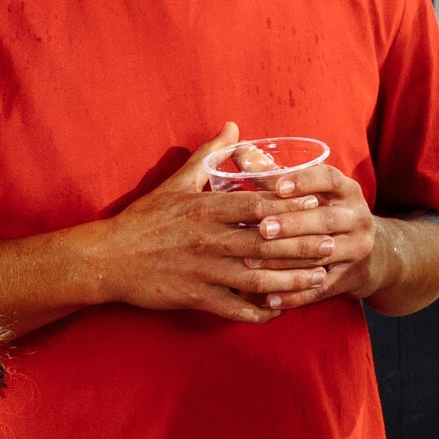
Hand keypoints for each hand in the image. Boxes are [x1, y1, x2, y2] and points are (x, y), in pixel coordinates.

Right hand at [94, 125, 328, 322]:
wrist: (108, 258)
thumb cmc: (143, 219)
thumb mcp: (176, 182)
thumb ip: (210, 155)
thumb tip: (234, 126)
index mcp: (206, 209)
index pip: (256, 206)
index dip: (289, 207)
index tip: (316, 206)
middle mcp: (209, 240)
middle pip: (265, 243)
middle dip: (301, 245)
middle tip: (331, 244)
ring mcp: (203, 271)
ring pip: (257, 279)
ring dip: (291, 280)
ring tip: (318, 279)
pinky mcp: (196, 298)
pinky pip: (235, 309)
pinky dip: (260, 312)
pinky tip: (280, 310)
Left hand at [241, 155, 382, 310]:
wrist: (375, 255)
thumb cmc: (327, 214)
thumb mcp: (313, 193)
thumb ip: (275, 175)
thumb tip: (239, 151)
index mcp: (347, 191)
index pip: (329, 179)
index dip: (304, 181)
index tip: (278, 186)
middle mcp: (358, 217)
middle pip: (326, 220)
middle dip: (292, 224)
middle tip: (262, 228)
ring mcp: (359, 249)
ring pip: (321, 255)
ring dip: (286, 260)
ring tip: (253, 262)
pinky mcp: (353, 278)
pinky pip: (321, 289)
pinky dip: (295, 295)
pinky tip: (268, 297)